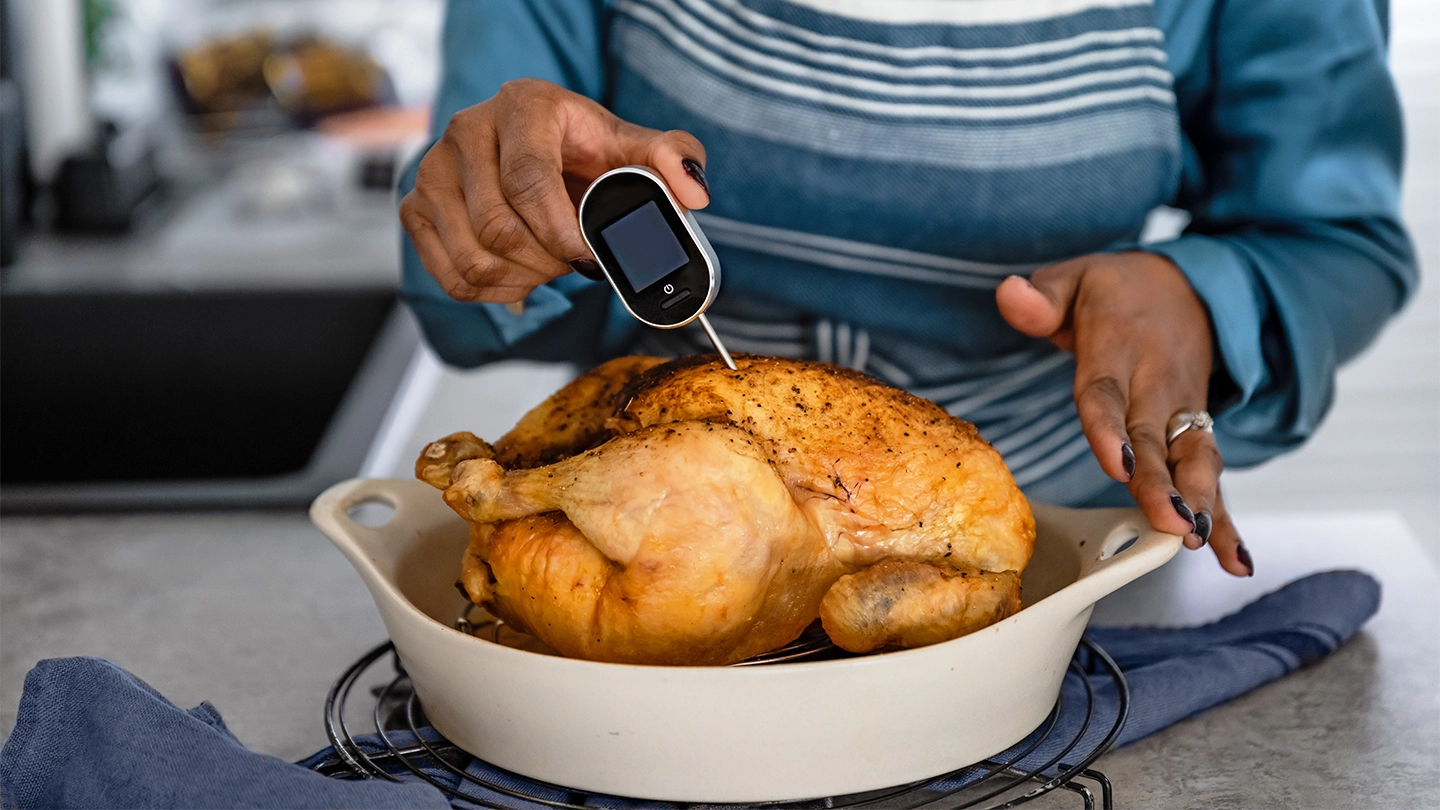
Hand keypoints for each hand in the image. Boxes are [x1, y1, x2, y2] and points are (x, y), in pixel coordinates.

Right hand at [400, 78, 709, 303]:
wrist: (536, 143)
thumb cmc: (581, 147)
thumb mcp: (632, 146)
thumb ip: (671, 160)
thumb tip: (693, 192)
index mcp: (523, 107)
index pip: (529, 181)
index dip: (562, 232)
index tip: (590, 257)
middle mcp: (468, 131)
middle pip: (499, 227)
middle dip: (547, 261)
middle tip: (573, 262)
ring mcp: (434, 169)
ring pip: (473, 257)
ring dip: (522, 280)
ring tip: (548, 266)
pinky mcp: (416, 205)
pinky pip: (451, 276)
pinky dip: (492, 292)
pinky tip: (519, 277)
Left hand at [995, 252, 1252, 576]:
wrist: (1186, 287)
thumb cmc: (1114, 292)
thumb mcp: (1073, 279)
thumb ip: (1042, 296)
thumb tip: (1010, 294)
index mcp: (1117, 348)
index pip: (1107, 393)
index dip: (1111, 430)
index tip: (1118, 466)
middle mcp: (1155, 383)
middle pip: (1154, 440)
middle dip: (1163, 485)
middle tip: (1171, 523)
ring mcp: (1182, 409)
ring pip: (1192, 460)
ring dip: (1199, 502)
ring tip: (1197, 540)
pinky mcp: (1197, 430)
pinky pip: (1211, 475)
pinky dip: (1225, 517)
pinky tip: (1234, 559)